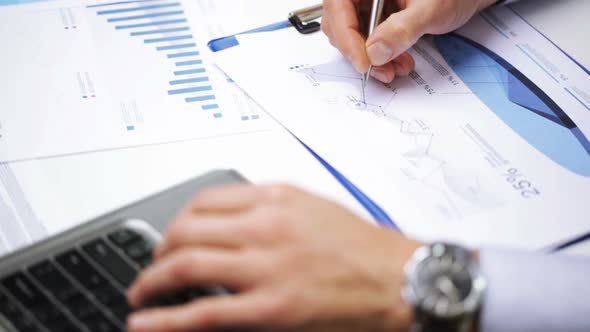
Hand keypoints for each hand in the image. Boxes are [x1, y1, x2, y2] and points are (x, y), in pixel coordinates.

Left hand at [127, 184, 422, 331]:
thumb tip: (231, 218)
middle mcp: (265, 227)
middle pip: (185, 231)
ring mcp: (266, 268)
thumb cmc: (364, 246)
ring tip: (142, 294)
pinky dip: (166, 320)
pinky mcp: (271, 308)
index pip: (204, 200)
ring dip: (152, 281)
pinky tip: (145, 322)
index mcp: (275, 199)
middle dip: (157, 251)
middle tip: (152, 266)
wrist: (400, 279)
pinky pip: (203, 313)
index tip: (170, 235)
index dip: (176, 221)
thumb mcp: (313, 207)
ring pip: (185, 266)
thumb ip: (270, 207)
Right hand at [321, 0, 496, 82]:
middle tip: (379, 71)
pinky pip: (367, 40)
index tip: (364, 62)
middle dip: (359, 52)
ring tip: (393, 70)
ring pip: (352, 35)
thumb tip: (375, 51)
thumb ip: (402, 28)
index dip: (346, 36)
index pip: (339, 6)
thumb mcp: (432, 9)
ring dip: (370, 59)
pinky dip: (380, 57)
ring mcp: (369, 3)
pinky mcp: (376, 17)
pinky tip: (397, 63)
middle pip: (340, 23)